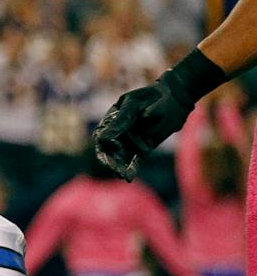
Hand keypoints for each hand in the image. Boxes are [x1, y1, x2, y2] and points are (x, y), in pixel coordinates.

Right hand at [94, 54, 220, 179]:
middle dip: (110, 161)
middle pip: (109, 150)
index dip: (105, 143)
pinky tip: (128, 177)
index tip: (113, 145)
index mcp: (110, 120)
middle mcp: (118, 134)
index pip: (102, 135)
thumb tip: (104, 139)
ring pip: (121, 158)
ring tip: (121, 175)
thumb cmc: (151, 97)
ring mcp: (130, 142)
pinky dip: (131, 169)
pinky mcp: (143, 149)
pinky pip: (135, 161)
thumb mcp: (134, 105)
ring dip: (119, 167)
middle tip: (114, 169)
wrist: (173, 99)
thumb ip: (121, 121)